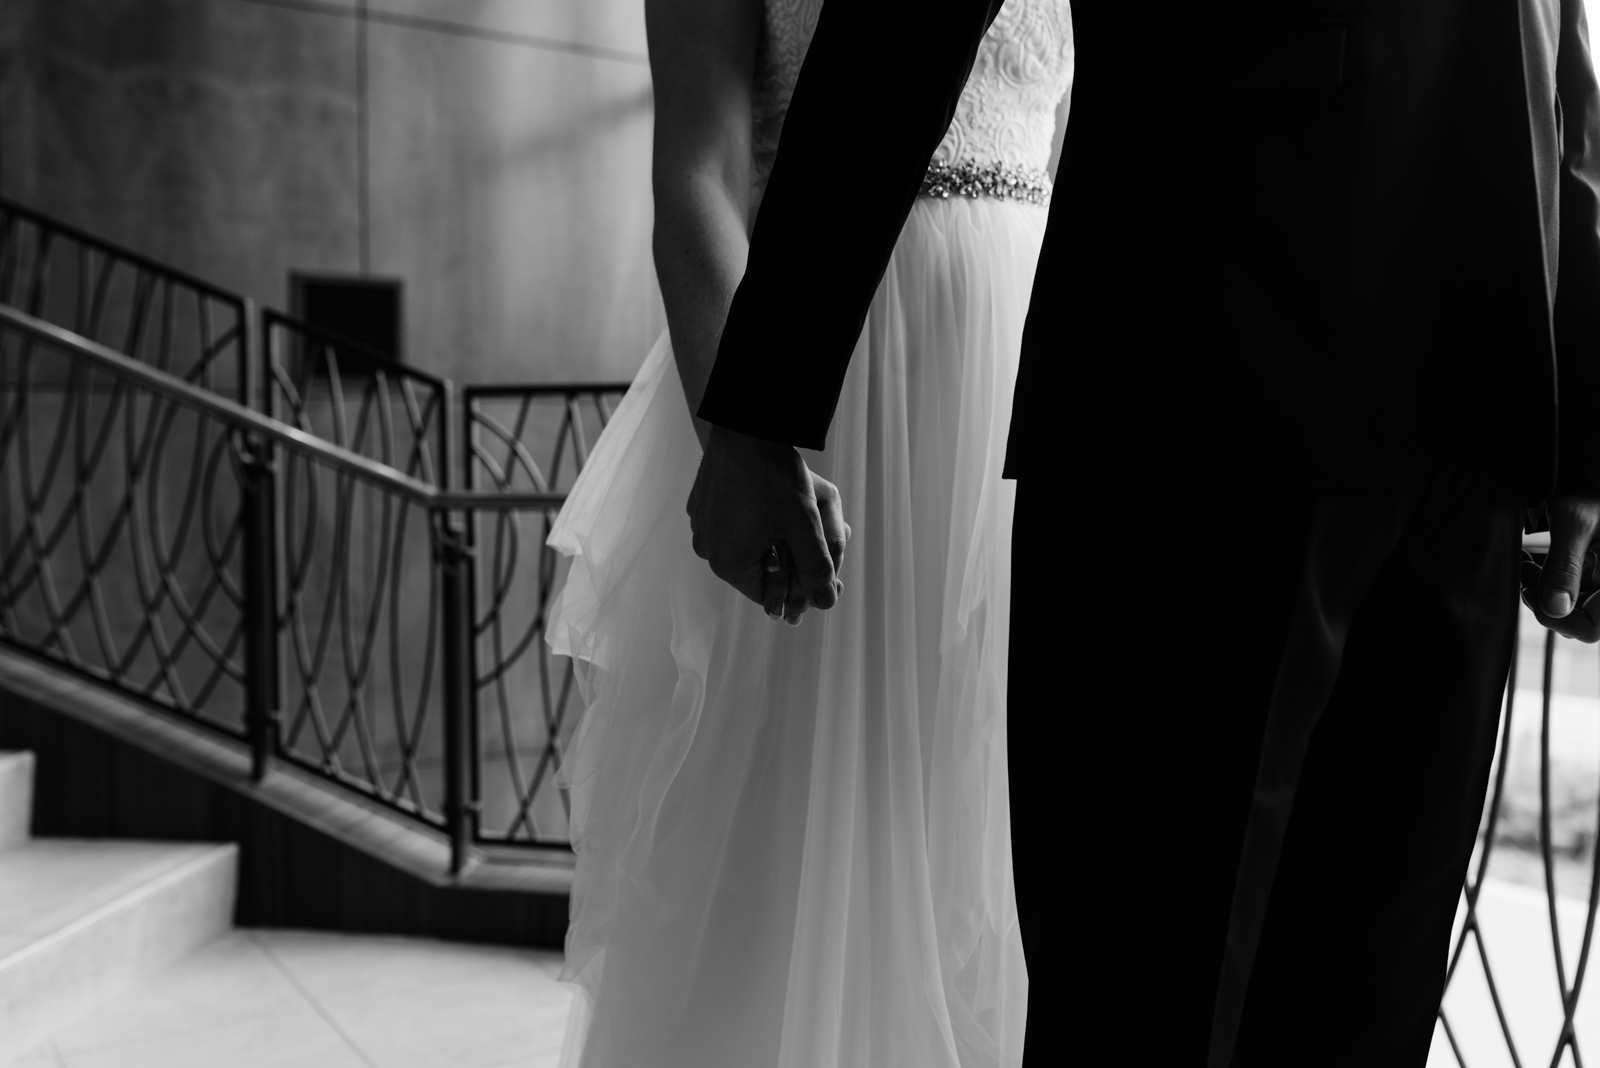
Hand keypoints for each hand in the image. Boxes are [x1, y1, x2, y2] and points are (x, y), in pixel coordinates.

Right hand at [687, 424, 849, 622]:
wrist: (745, 426)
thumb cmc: (773, 476)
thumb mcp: (804, 525)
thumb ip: (818, 568)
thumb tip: (827, 602)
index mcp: (728, 563)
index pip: (770, 595)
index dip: (801, 587)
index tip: (825, 571)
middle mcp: (708, 550)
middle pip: (761, 569)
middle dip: (794, 557)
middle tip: (824, 536)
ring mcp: (702, 526)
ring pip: (750, 546)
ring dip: (777, 538)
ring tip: (803, 515)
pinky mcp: (702, 504)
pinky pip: (735, 524)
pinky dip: (758, 519)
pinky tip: (777, 501)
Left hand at [1521, 492, 1599, 641]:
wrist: (1594, 482)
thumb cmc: (1590, 493)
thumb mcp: (1574, 522)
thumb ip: (1564, 566)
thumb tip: (1555, 609)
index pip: (1590, 628)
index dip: (1556, 619)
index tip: (1531, 590)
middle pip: (1577, 621)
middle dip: (1544, 601)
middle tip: (1524, 572)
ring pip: (1571, 610)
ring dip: (1542, 592)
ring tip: (1526, 565)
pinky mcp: (1596, 579)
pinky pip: (1572, 596)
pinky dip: (1549, 584)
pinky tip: (1534, 564)